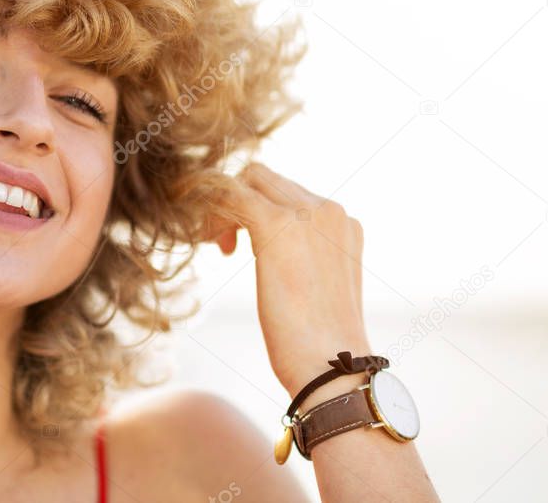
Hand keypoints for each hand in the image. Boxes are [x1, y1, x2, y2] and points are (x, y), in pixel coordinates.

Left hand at [197, 162, 370, 393]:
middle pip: (266, 179)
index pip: (287, 192)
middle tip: (223, 246)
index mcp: (342, 223)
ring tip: (219, 248)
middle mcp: (329, 210)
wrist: (332, 368)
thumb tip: (276, 252)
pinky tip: (205, 239)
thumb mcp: (317, 288)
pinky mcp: (277, 226)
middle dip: (238, 204)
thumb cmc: (321, 345)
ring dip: (224, 208)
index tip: (238, 246)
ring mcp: (307, 214)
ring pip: (249, 180)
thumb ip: (304, 257)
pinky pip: (231, 194)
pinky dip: (211, 210)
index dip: (257, 211)